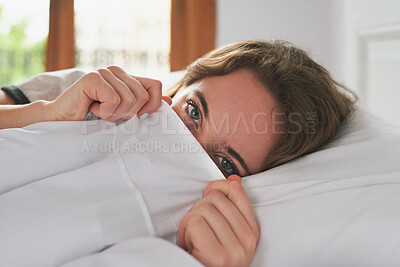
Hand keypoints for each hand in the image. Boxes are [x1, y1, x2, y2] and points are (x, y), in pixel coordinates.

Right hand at [48, 66, 162, 121]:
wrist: (65, 123)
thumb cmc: (95, 120)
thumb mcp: (125, 114)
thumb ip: (146, 105)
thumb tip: (169, 100)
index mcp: (127, 78)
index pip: (155, 85)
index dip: (151, 105)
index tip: (136, 116)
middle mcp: (117, 71)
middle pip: (142, 96)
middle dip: (128, 114)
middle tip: (109, 114)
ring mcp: (104, 72)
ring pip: (129, 99)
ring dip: (114, 114)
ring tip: (99, 111)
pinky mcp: (92, 77)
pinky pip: (113, 100)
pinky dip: (104, 112)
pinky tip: (91, 108)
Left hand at [178, 175, 259, 266]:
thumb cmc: (210, 258)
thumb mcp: (225, 233)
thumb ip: (229, 207)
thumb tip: (233, 179)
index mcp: (251, 231)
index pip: (236, 190)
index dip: (215, 188)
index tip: (207, 199)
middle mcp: (247, 240)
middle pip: (214, 197)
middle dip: (197, 211)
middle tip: (197, 230)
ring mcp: (234, 249)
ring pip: (202, 209)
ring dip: (189, 224)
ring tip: (194, 241)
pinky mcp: (217, 255)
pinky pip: (195, 223)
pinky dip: (185, 233)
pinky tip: (191, 248)